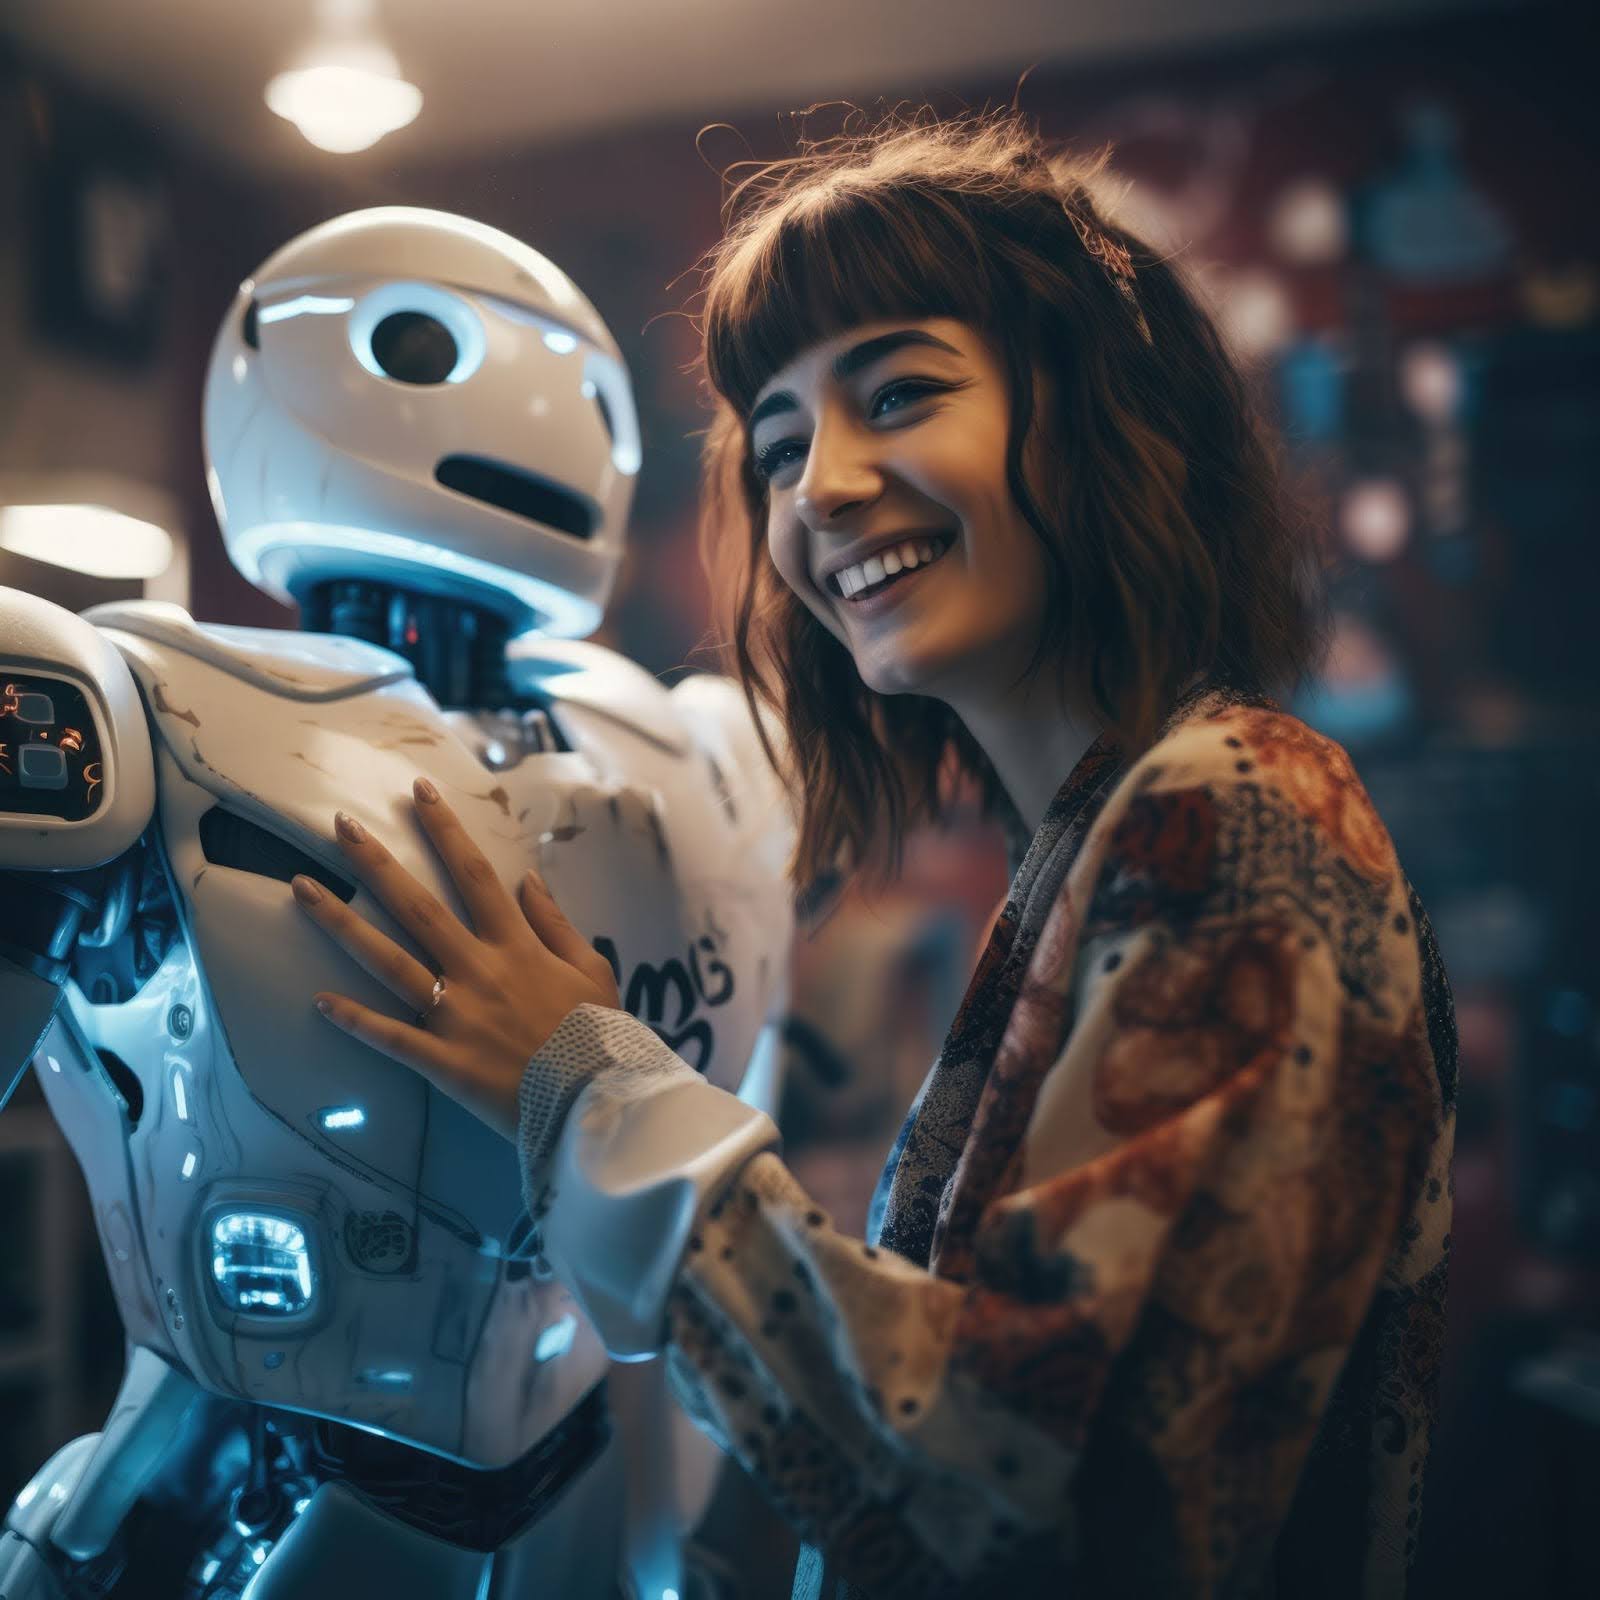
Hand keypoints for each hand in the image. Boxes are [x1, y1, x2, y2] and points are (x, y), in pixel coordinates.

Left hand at [291, 777, 619, 1138]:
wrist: (598, 1098)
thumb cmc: (600, 1033)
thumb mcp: (592, 968)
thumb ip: (555, 923)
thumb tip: (527, 879)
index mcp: (517, 945)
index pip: (474, 874)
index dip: (445, 829)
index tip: (418, 791)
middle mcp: (480, 970)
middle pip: (417, 906)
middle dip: (376, 862)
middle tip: (338, 826)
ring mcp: (457, 1015)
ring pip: (388, 961)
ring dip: (341, 924)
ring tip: (301, 889)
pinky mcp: (444, 1060)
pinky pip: (391, 1037)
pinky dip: (355, 1019)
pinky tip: (318, 1000)